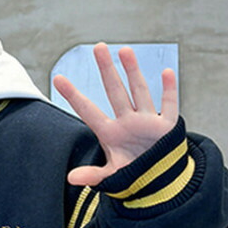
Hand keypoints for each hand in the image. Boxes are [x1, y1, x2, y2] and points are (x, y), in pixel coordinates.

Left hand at [54, 42, 177, 186]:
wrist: (160, 180)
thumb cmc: (134, 174)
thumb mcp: (112, 176)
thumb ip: (93, 176)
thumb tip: (71, 179)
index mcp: (110, 133)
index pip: (88, 111)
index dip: (73, 96)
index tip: (58, 78)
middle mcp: (127, 122)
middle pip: (115, 91)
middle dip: (107, 70)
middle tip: (98, 46)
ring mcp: (147, 122)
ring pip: (139, 91)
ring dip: (133, 72)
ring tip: (124, 51)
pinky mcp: (166, 127)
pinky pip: (169, 106)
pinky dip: (169, 90)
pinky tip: (166, 72)